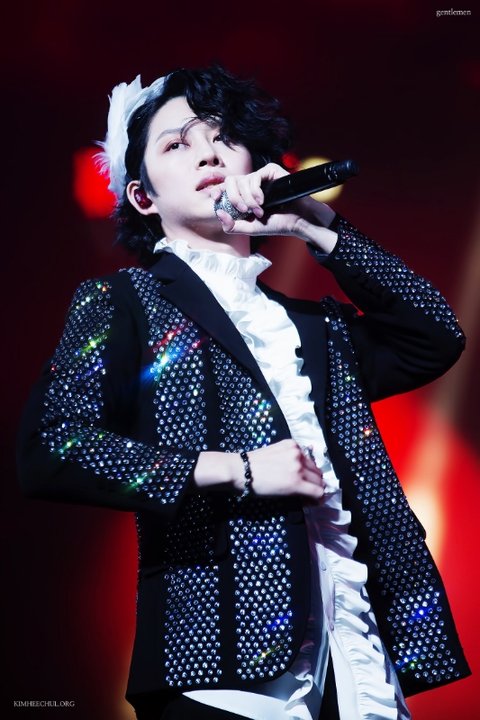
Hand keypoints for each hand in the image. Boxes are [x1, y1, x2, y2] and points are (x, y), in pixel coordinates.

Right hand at [194, 439, 324, 500]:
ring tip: (306, 499)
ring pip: (319, 482)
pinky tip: (310, 503)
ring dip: (314, 491)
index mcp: (293, 445)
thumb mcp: (275, 455)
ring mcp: (298, 467)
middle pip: (317, 472)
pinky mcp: (296, 482)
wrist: (241, 471)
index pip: (311, 462)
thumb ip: (290, 460)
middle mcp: (298, 454)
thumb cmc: (252, 465)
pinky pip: (316, 492)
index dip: (311, 475)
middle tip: (307, 493)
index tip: (307, 483)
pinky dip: (316, 499)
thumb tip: (302, 475)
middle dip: (314, 483)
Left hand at [211, 163, 337, 252]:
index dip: (216, 190)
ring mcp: (260, 177)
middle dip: (234, 198)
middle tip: (244, 211)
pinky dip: (255, 191)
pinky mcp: (270, 171)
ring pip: (241, 180)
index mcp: (243, 196)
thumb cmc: (276, 224)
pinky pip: (254, 176)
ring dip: (248, 200)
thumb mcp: (250, 229)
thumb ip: (232, 226)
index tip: (215, 198)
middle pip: (229, 182)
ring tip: (260, 211)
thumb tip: (218, 212)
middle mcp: (250, 185)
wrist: (297, 221)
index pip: (223, 188)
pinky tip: (263, 201)